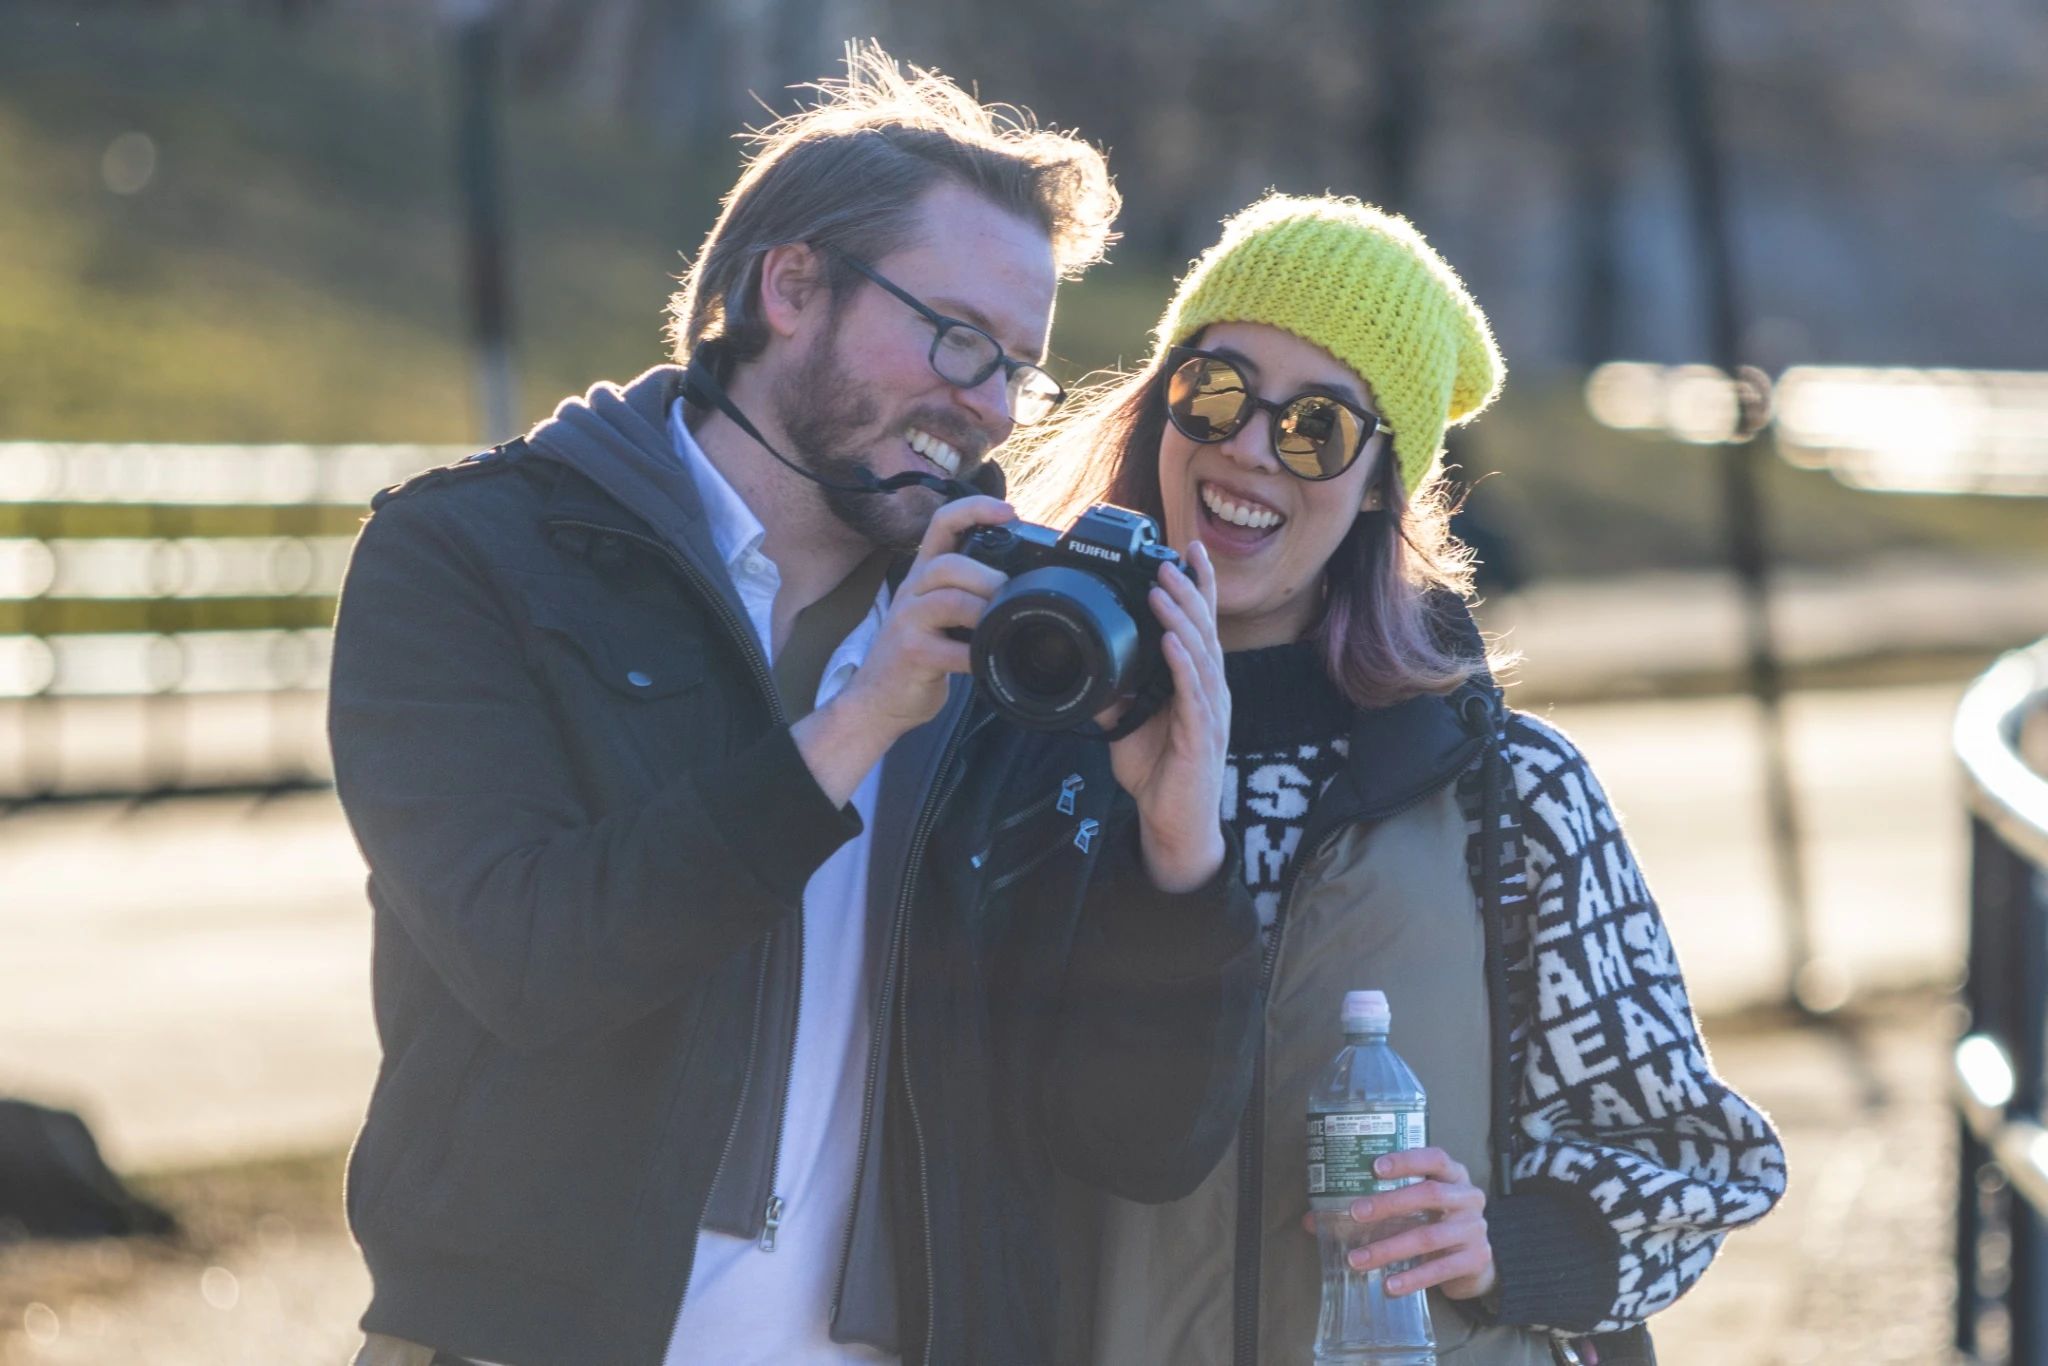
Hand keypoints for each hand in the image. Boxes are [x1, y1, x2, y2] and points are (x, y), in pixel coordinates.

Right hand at [795, 497, 1011, 805]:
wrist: (877, 701)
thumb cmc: (917, 656)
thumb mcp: (937, 613)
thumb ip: (966, 592)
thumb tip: (1017, 581)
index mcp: (923, 575)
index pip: (942, 523)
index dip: (974, 509)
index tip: (1008, 512)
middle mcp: (912, 591)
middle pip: (949, 563)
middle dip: (988, 576)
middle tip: (1009, 595)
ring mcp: (908, 622)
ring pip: (950, 599)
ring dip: (984, 611)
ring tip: (1001, 625)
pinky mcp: (911, 654)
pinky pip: (951, 648)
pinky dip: (976, 654)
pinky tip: (986, 661)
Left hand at [1102, 541, 1228, 892]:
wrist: (1174, 825)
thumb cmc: (1161, 775)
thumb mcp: (1130, 727)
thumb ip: (1117, 695)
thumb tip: (1094, 668)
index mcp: (1198, 684)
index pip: (1201, 627)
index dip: (1199, 587)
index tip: (1189, 551)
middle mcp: (1211, 691)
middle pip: (1204, 630)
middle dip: (1188, 591)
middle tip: (1167, 560)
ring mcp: (1210, 712)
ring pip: (1200, 654)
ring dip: (1181, 618)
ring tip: (1162, 588)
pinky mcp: (1202, 735)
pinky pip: (1194, 692)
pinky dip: (1182, 663)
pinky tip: (1170, 640)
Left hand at [1300, 1148, 1496, 1300]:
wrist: (1474, 1261)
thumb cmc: (1433, 1222)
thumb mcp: (1412, 1208)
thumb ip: (1371, 1208)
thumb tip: (1312, 1220)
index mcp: (1453, 1175)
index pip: (1434, 1158)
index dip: (1406, 1160)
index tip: (1374, 1167)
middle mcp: (1468, 1197)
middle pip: (1428, 1195)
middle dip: (1389, 1204)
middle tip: (1356, 1213)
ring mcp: (1475, 1229)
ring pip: (1429, 1236)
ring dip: (1390, 1248)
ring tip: (1358, 1260)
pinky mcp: (1475, 1260)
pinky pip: (1440, 1269)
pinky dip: (1412, 1277)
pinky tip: (1389, 1285)